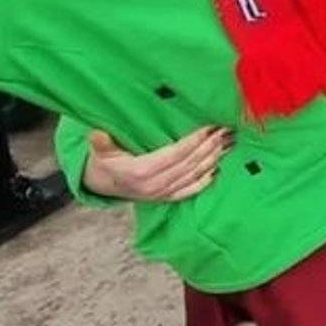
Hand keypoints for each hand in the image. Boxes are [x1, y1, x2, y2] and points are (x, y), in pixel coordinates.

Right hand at [81, 125, 232, 202]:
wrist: (101, 186)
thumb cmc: (104, 163)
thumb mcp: (100, 152)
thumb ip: (101, 143)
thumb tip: (96, 134)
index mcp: (141, 172)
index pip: (176, 154)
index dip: (194, 141)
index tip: (210, 127)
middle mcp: (154, 186)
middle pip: (189, 164)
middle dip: (210, 146)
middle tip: (227, 131)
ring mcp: (161, 194)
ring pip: (193, 176)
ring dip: (212, 159)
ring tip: (228, 144)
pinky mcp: (165, 198)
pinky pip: (189, 191)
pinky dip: (204, 181)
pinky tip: (217, 170)